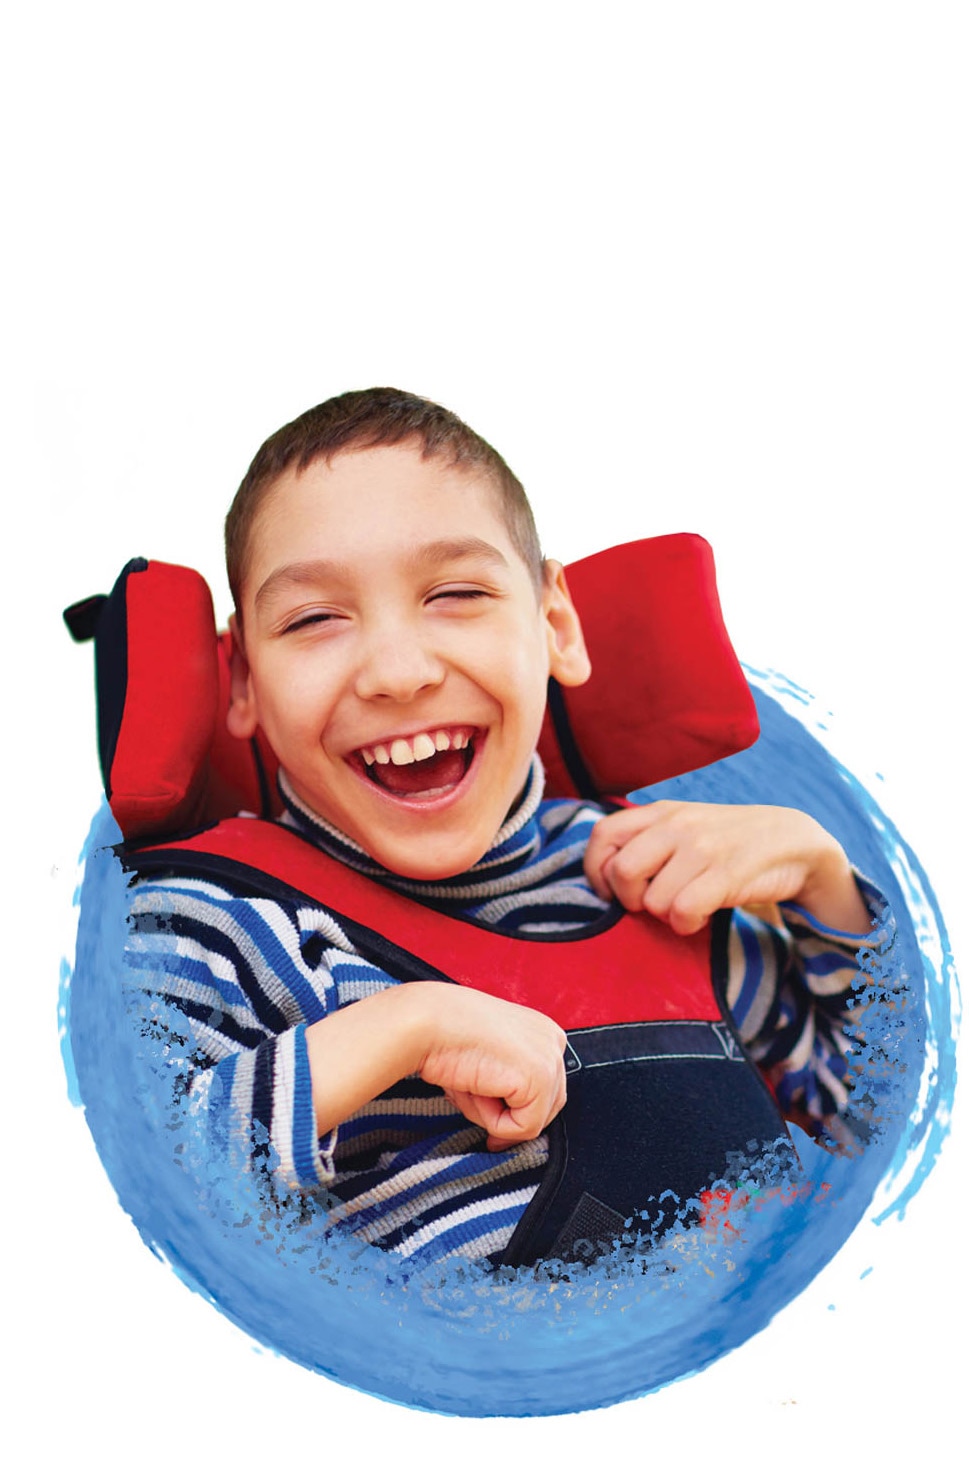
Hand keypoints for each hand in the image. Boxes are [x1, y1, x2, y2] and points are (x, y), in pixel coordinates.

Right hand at [306, 980, 567, 1149]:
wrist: (426, 1023)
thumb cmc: (446, 1037)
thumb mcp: (487, 1056)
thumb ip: (507, 1079)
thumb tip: (513, 1122)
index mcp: (542, 1030)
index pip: (545, 1087)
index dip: (513, 1106)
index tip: (485, 1107)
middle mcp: (554, 1041)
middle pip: (546, 1107)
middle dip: (507, 1114)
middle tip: (471, 1097)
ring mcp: (551, 1060)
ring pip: (533, 1120)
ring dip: (496, 1116)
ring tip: (469, 1086)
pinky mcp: (540, 1079)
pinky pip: (524, 1128)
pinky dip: (495, 1122)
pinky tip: (475, 1090)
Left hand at [584, 801, 871, 935]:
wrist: (793, 840)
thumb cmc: (728, 842)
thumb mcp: (684, 827)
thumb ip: (646, 841)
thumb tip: (605, 877)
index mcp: (660, 812)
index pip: (602, 835)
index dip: (596, 870)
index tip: (611, 893)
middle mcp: (676, 825)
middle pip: (622, 873)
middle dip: (630, 900)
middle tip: (652, 904)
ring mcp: (701, 847)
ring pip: (653, 901)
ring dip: (667, 916)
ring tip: (689, 905)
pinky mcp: (726, 873)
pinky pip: (683, 912)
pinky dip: (688, 924)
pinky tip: (704, 915)